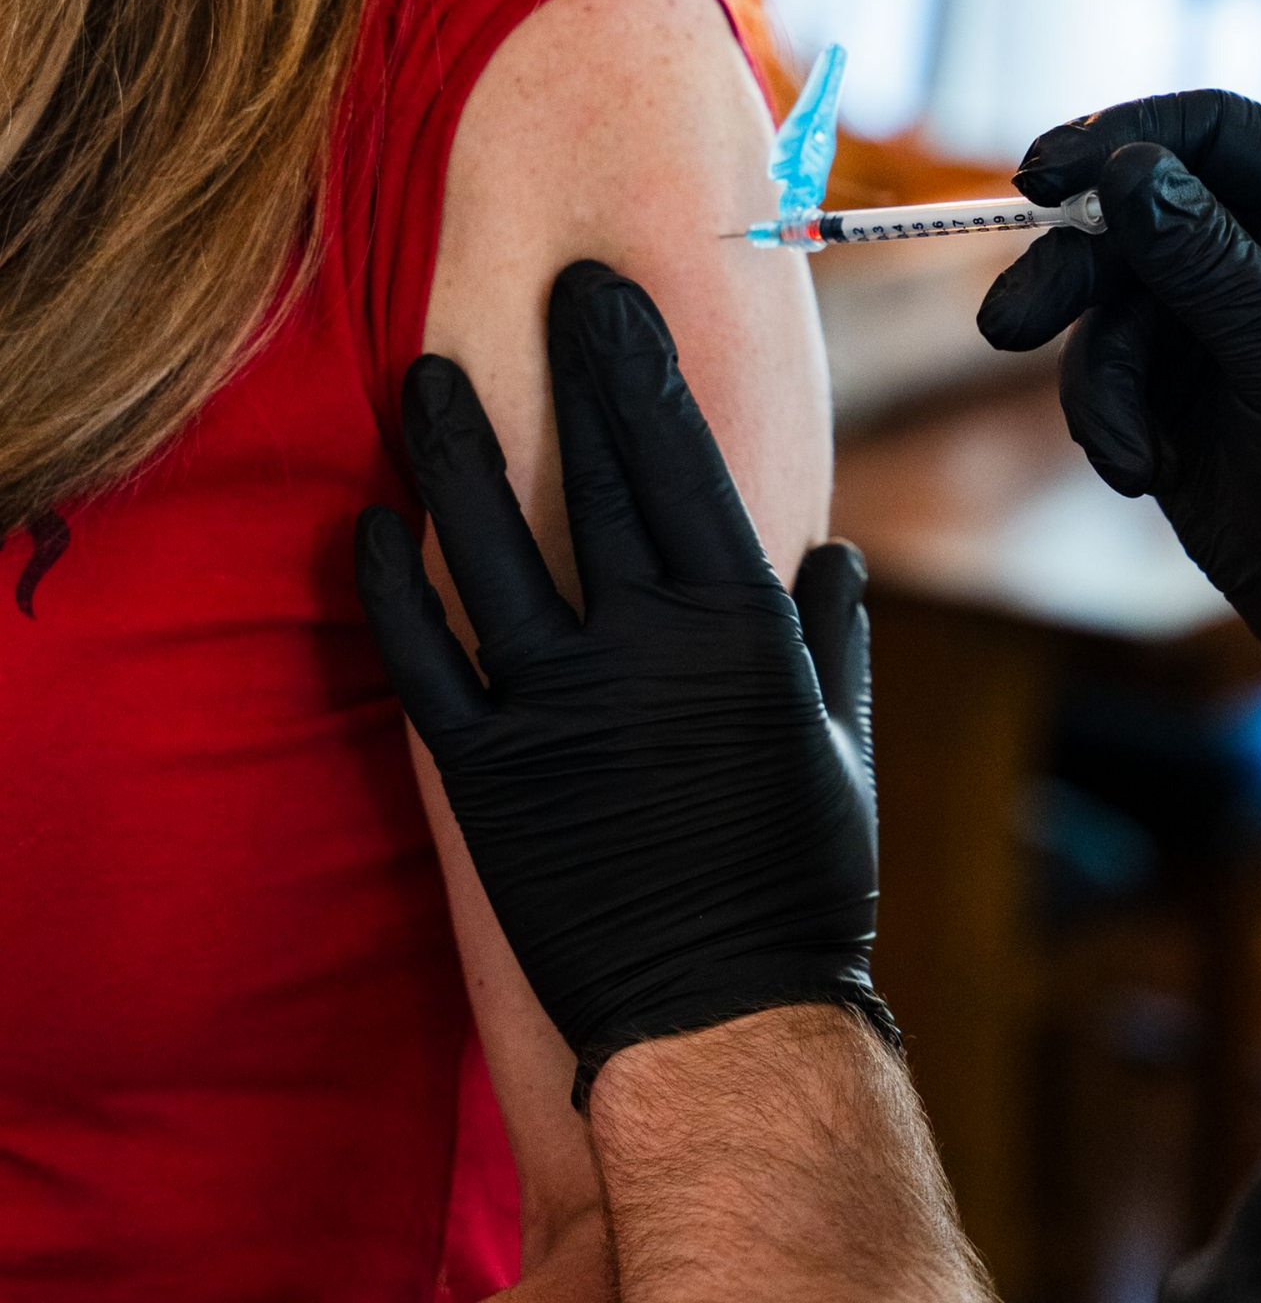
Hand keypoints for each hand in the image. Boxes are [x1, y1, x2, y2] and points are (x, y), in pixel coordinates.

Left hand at [355, 260, 895, 1101]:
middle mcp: (644, 642)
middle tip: (552, 292)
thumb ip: (833, 636)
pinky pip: (422, 657)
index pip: (679, 459)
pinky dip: (391, 587)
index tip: (616, 301)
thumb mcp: (839, 743)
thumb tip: (828, 554)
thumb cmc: (796, 879)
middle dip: (570, 369)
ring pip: (484, 545)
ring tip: (425, 377)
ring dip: (453, 450)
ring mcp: (556, 703)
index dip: (639, 368)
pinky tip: (373, 522)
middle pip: (592, 473)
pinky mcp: (485, 771)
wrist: (719, 1016)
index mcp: (740, 624)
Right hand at [977, 91, 1260, 699]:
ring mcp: (1215, 304)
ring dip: (1094, 370)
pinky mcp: (1171, 371)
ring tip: (1117, 444)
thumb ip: (1205, 259)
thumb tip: (1123, 166)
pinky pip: (1101, 361)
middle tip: (1007, 324)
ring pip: (1105, 290)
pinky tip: (1143, 469)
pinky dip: (1107, 415)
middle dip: (1073, 268)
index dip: (1125, 136)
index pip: (1217, 128)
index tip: (1045, 172)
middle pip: (1136, 204)